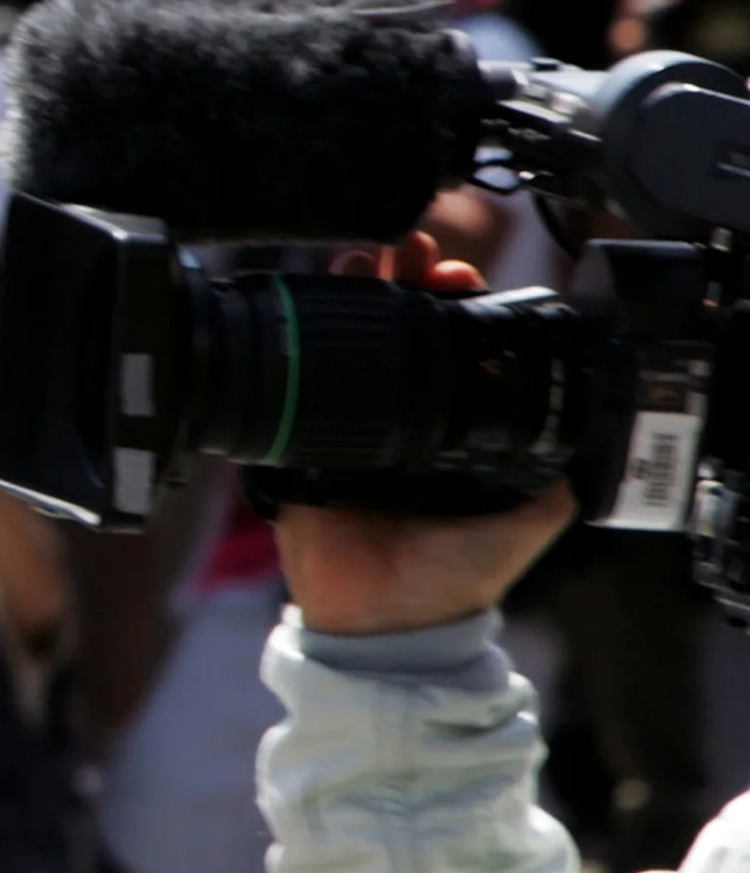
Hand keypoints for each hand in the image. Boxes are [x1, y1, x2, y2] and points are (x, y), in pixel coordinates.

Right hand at [274, 233, 578, 635]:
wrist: (386, 621)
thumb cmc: (454, 577)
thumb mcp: (524, 522)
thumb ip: (550, 485)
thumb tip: (579, 437)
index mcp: (447, 432)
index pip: (450, 351)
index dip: (452, 309)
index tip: (457, 278)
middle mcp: (398, 422)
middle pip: (395, 334)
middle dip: (401, 285)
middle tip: (408, 252)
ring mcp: (346, 432)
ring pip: (345, 349)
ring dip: (350, 299)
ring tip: (358, 260)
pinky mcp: (299, 450)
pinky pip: (293, 392)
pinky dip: (296, 350)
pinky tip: (305, 312)